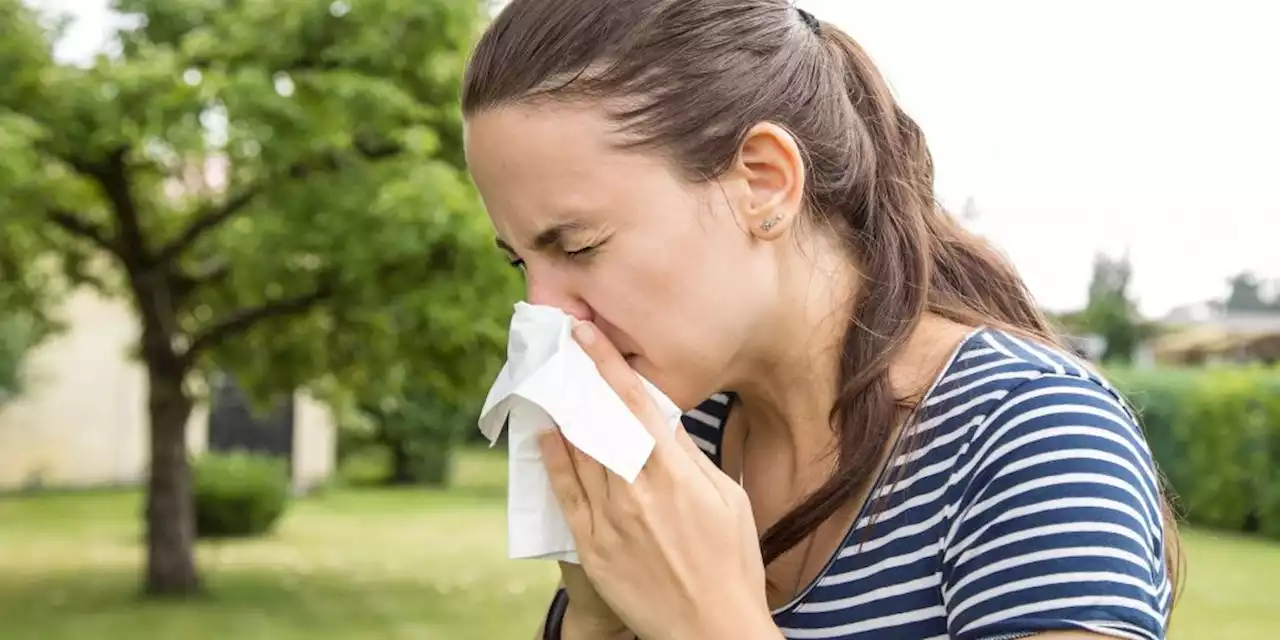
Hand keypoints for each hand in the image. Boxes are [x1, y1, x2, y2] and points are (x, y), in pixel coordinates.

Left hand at [538, 320, 777, 639]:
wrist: (711, 628)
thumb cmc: (731, 562)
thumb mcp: (727, 498)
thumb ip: (692, 457)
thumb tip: (665, 421)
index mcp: (676, 473)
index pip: (635, 404)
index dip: (607, 363)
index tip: (586, 334)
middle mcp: (638, 490)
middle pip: (599, 420)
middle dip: (579, 379)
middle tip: (560, 347)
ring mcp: (612, 519)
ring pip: (578, 452)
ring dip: (562, 412)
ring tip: (550, 381)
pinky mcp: (593, 548)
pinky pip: (566, 495)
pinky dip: (554, 461)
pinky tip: (546, 436)